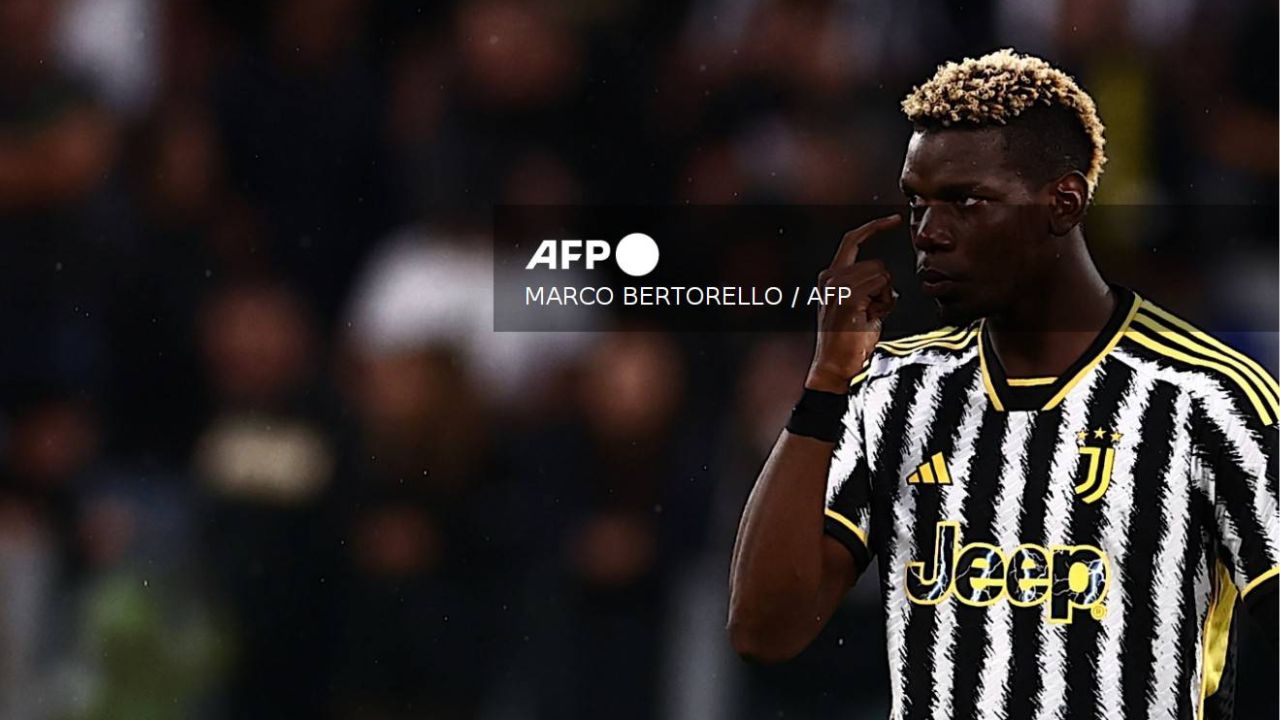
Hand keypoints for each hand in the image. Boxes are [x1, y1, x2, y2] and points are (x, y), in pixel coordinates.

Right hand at [805, 214, 901, 391]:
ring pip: (882, 274)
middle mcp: (830, 277)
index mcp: (829, 277)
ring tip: (869, 318)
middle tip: (872, 312)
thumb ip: (863, 286)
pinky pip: (882, 286)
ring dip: (884, 298)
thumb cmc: (848, 342)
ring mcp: (838, 286)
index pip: (853, 241)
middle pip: (877, 263)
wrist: (834, 366)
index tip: (894, 219)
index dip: (874, 227)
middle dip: (884, 287)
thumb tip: (885, 280)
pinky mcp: (849, 296)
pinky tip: (870, 319)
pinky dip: (884, 304)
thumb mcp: (855, 307)